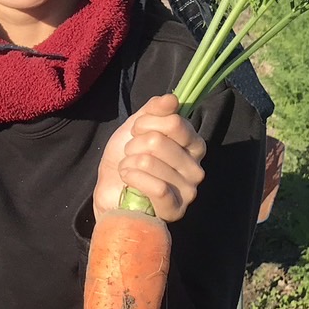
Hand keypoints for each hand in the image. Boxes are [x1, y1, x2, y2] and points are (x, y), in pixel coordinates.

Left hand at [94, 94, 205, 223]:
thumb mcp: (138, 126)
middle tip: (131, 153)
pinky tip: (128, 179)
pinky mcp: (176, 209)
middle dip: (134, 145)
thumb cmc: (128, 157)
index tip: (136, 131)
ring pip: (150, 162)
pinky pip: (156, 187)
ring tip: (128, 168)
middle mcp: (196, 168)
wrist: (111, 189)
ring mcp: (189, 190)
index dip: (146, 123)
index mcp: (193, 144)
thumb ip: (155, 110)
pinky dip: (133, 178)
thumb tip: (172, 99)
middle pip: (158, 141)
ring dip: (129, 162)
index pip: (175, 122)